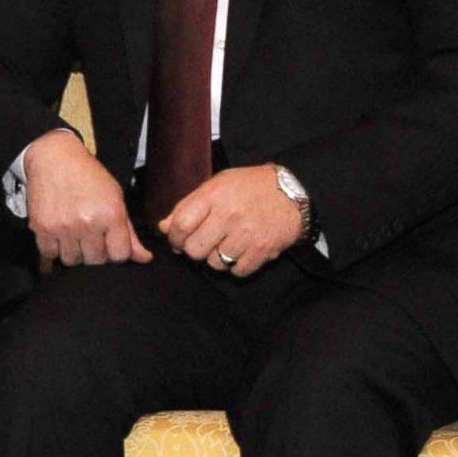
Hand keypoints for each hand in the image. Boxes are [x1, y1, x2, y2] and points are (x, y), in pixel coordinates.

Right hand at [23, 129, 150, 266]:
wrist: (55, 158)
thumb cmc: (89, 177)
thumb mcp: (115, 199)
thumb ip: (129, 232)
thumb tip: (145, 259)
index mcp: (111, 215)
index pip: (119, 256)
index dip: (115, 253)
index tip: (109, 244)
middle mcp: (88, 222)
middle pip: (95, 260)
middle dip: (94, 252)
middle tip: (89, 236)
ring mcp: (64, 226)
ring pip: (72, 260)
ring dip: (73, 252)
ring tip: (73, 234)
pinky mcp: (43, 227)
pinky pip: (50, 254)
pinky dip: (53, 248)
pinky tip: (58, 233)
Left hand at [158, 165, 306, 277]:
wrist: (293, 192)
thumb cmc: (249, 187)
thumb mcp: (217, 185)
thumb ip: (188, 205)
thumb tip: (164, 227)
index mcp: (214, 196)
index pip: (181, 225)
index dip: (174, 237)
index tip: (177, 239)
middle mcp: (230, 215)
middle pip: (195, 249)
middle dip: (194, 250)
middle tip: (203, 242)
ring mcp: (247, 235)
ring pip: (214, 263)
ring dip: (216, 257)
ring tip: (226, 243)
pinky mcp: (263, 250)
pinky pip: (237, 271)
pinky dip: (236, 265)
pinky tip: (241, 251)